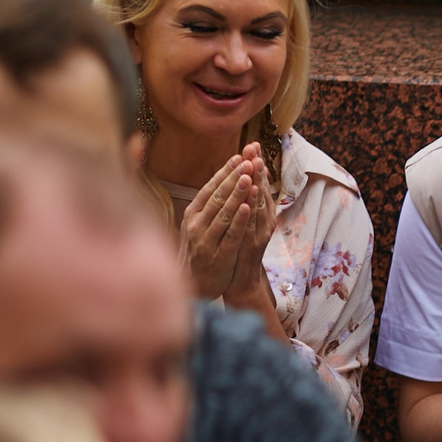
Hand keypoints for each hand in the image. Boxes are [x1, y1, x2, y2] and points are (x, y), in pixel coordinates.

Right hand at [176, 146, 273, 302]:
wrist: (194, 285)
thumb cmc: (200, 251)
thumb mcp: (199, 225)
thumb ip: (210, 205)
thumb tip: (225, 179)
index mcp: (192, 215)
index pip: (210, 188)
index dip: (225, 172)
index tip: (239, 155)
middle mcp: (196, 225)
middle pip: (217, 197)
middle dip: (233, 177)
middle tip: (248, 159)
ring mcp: (205, 240)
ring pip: (223, 213)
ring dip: (236, 194)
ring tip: (248, 176)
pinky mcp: (217, 256)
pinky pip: (229, 235)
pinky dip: (237, 220)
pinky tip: (246, 207)